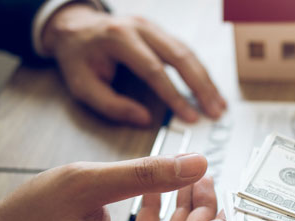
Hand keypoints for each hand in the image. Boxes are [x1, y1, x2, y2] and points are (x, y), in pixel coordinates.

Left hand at [41, 3, 226, 125]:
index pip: (154, 70)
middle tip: (215, 111)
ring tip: (219, 104)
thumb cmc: (79, 58)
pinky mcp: (161, 33)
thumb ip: (111, 105)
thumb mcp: (83, 85)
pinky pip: (187, 51)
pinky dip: (201, 72)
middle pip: (180, 57)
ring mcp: (154, 27)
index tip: (190, 116)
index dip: (174, 95)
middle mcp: (140, 28)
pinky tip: (210, 89)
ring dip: (206, 80)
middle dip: (201, 87)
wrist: (76, 27)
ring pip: (188, 52)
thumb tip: (143, 119)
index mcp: (118, 38)